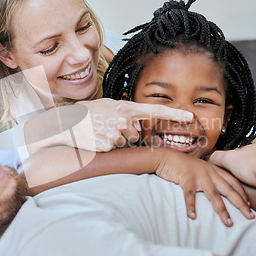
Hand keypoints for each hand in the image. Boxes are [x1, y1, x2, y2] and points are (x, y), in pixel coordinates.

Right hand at [79, 99, 193, 151]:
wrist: (66, 124)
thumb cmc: (88, 113)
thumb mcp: (108, 106)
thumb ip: (126, 112)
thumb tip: (139, 124)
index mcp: (125, 108)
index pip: (155, 111)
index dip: (174, 114)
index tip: (190, 116)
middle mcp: (122, 120)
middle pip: (136, 134)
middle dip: (125, 133)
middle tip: (108, 127)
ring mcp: (114, 134)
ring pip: (125, 143)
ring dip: (116, 140)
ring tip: (101, 132)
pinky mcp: (106, 147)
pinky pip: (114, 150)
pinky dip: (107, 147)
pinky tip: (96, 139)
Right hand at [155, 149, 253, 225]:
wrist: (168, 157)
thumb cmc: (184, 164)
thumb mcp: (201, 168)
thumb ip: (211, 176)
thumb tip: (219, 189)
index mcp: (214, 170)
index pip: (233, 182)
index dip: (242, 194)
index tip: (249, 205)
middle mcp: (210, 173)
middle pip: (229, 190)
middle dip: (240, 204)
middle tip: (250, 216)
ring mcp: (199, 176)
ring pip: (214, 195)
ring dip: (222, 210)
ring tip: (228, 222)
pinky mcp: (186, 179)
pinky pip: (189, 195)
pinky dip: (191, 206)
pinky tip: (192, 216)